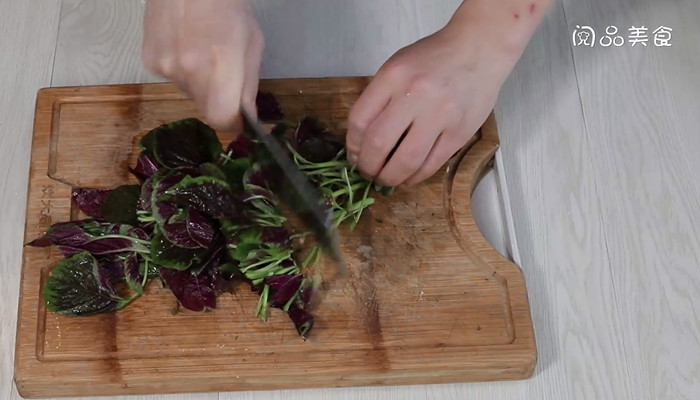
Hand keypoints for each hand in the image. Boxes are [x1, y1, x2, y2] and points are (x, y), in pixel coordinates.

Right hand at [142, 0, 263, 130]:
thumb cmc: (228, 7)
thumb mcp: (252, 44)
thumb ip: (249, 85)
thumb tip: (246, 117)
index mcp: (221, 67)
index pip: (221, 120)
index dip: (231, 123)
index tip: (238, 118)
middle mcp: (190, 71)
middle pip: (205, 108)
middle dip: (217, 99)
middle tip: (222, 71)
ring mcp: (166, 67)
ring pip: (188, 92)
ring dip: (198, 81)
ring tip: (201, 49)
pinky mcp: (150, 61)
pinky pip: (171, 77)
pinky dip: (180, 68)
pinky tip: (184, 44)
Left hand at [345, 22, 518, 186]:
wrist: (479, 48)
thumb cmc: (435, 57)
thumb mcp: (398, 66)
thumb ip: (380, 97)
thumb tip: (362, 140)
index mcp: (393, 76)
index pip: (360, 120)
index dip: (352, 146)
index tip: (354, 156)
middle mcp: (415, 94)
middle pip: (378, 143)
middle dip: (367, 166)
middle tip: (367, 172)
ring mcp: (440, 114)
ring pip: (406, 160)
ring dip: (390, 177)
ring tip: (385, 179)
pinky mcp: (460, 132)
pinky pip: (432, 164)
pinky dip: (415, 176)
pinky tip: (408, 177)